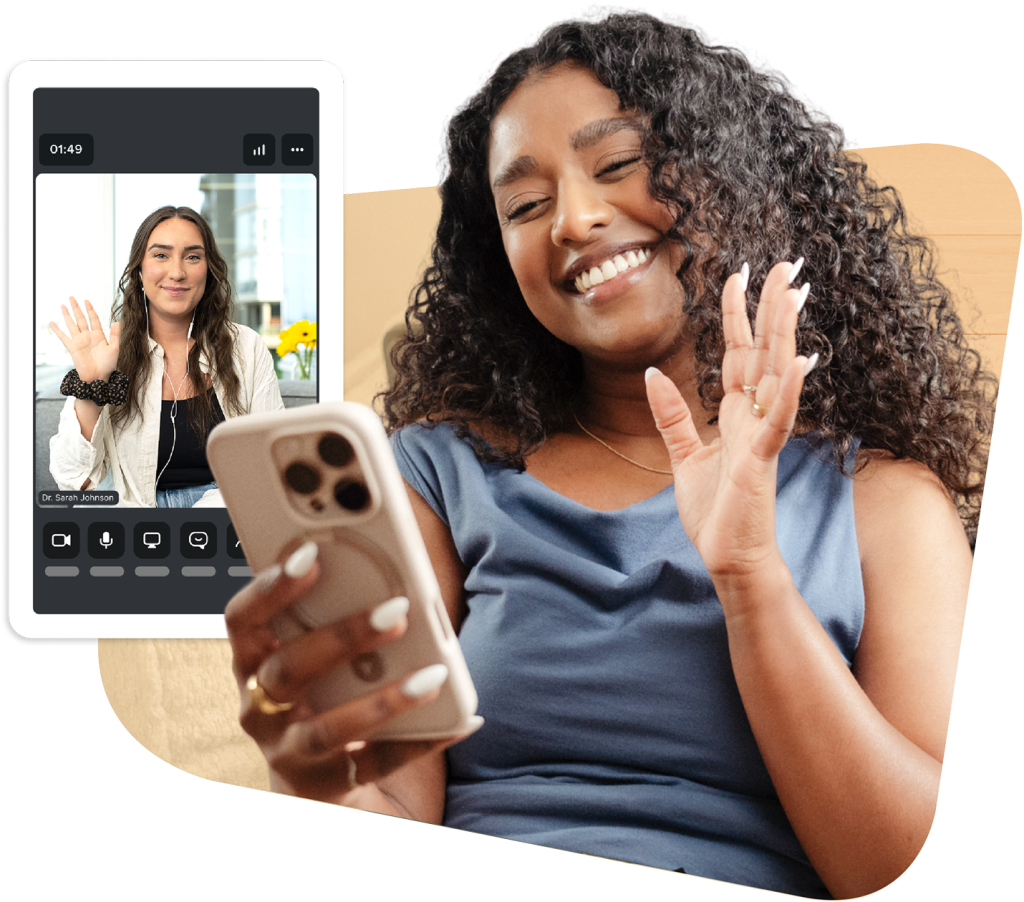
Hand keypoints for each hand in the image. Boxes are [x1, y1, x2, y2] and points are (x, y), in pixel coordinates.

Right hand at [49, 296, 120, 383]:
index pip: (93, 319)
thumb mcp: (114, 348)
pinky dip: (57, 330)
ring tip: (62, 305)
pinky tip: (52, 322)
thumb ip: (115, 335)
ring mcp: (79, 341)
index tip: (86, 300)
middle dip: (76, 308)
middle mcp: (88, 336)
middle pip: (81, 319)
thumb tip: (118, 322)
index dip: (90, 310)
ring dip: (67, 315)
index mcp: (99, 336)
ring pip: (72, 324)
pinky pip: (63, 337)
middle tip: (72, 297)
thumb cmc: (108, 365)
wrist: (98, 377)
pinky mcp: (72, 347)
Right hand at [226, 541, 474, 803]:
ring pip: (327, 728)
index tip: (311, 554)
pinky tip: (460, 720)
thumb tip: (391, 571)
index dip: (270, 588)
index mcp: (254, 663)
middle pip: (287, 670)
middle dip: (343, 637)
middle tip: (397, 611)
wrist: (317, 780)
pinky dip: (420, 741)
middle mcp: (260, 709)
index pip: (243, 621)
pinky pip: (375, 764)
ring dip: (383, 700)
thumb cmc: (320, 694)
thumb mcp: (316, 653)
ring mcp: (288, 752)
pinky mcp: (325, 786)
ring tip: (433, 675)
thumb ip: (333, 614)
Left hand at [646, 260, 815, 580]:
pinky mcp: (761, 462)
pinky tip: (799, 363)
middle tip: (785, 265)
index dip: (739, 315)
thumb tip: (653, 373)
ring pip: (776, 376)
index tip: (739, 275)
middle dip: (773, 309)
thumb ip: (671, 415)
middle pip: (765, 353)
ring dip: (785, 336)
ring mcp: (761, 438)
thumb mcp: (683, 455)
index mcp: (735, 414)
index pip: (740, 354)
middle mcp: (753, 418)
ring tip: (794, 294)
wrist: (728, 556)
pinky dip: (788, 394)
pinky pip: (777, 423)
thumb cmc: (714, 511)